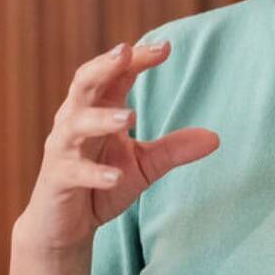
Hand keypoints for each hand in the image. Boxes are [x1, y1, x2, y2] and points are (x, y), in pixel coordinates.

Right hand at [17, 41, 219, 253]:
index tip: (166, 48)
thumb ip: (175, 149)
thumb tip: (216, 138)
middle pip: (85, 84)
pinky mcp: (58, 179)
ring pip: (76, 124)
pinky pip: (74, 172)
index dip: (137, 58)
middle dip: (104, 66)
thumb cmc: (103, 183)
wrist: (65, 226)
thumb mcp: (145, 164)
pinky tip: (115, 176)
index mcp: (100, 109)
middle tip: (124, 52)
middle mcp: (77, 121)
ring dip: (102, 118)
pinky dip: (94, 173)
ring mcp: (64, 149)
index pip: (117, 74)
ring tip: (131, 116)